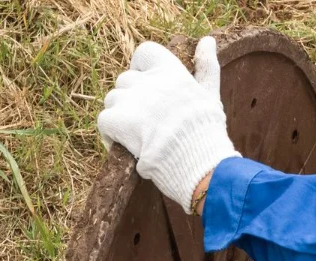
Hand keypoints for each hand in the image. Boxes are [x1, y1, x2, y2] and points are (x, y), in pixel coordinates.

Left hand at [97, 37, 237, 212]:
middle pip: (126, 81)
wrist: (199, 164)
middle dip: (132, 99)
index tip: (149, 87)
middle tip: (148, 123)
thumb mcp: (211, 95)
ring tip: (139, 137)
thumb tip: (208, 40)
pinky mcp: (118, 121)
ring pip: (113, 100)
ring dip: (121, 117)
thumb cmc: (207, 134)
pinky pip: (104, 121)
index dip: (141, 69)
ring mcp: (132, 100)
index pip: (144, 52)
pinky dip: (111, 136)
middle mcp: (149, 81)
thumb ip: (207, 67)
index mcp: (171, 71)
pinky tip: (128, 148)